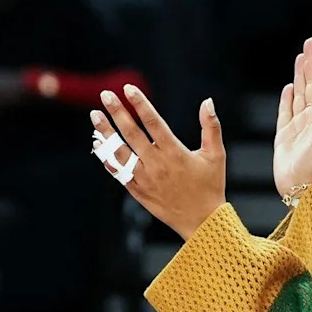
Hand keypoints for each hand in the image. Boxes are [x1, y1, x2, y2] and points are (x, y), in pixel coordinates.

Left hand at [91, 85, 225, 240]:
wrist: (202, 222)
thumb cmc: (211, 186)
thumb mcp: (216, 155)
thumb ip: (211, 126)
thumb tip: (207, 101)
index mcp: (175, 153)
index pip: (153, 122)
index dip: (140, 104)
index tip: (128, 89)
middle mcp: (157, 164)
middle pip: (131, 133)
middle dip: (117, 112)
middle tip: (105, 95)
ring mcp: (145, 178)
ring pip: (120, 152)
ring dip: (106, 133)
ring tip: (94, 116)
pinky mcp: (138, 191)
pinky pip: (118, 172)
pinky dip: (107, 157)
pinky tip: (99, 145)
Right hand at [273, 37, 311, 197]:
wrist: (300, 186)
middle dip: (310, 62)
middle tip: (308, 42)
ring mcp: (299, 125)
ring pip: (300, 93)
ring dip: (300, 75)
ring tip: (300, 58)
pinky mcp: (285, 134)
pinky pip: (286, 111)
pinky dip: (287, 98)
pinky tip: (288, 88)